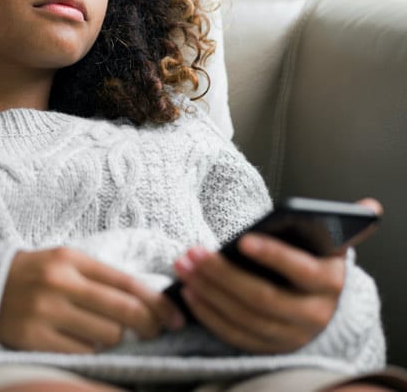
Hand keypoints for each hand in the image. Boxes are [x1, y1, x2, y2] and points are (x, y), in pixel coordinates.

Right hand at [0, 246, 183, 352]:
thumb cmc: (33, 275)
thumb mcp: (65, 263)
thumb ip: (101, 277)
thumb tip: (150, 302)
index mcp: (71, 259)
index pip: (127, 282)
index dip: (158, 303)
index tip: (175, 317)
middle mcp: (59, 283)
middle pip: (123, 312)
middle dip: (148, 325)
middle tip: (155, 332)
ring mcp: (45, 312)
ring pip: (106, 337)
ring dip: (113, 340)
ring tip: (102, 332)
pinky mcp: (33, 339)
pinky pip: (82, 354)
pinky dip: (88, 351)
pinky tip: (80, 341)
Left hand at [174, 235, 344, 352]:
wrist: (321, 306)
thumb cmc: (314, 263)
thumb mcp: (329, 245)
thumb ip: (342, 223)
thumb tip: (370, 206)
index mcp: (329, 282)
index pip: (300, 270)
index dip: (273, 255)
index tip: (243, 239)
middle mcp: (312, 314)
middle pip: (262, 297)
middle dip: (222, 273)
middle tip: (192, 252)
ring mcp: (289, 335)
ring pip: (244, 316)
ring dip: (209, 291)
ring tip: (184, 266)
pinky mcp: (268, 348)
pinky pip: (234, 335)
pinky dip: (209, 314)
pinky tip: (189, 292)